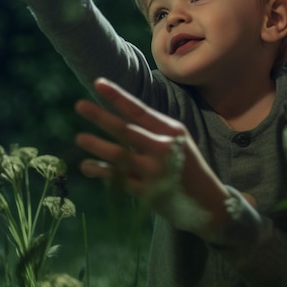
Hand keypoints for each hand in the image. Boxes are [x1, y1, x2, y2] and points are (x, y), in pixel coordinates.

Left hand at [75, 78, 229, 237]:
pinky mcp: (147, 193)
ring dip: (97, 146)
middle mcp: (163, 148)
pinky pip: (118, 180)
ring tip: (80, 138)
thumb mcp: (178, 141)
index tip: (98, 83)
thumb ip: (153, 131)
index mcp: (171, 131)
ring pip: (119, 156)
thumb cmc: (188, 166)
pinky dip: (101, 171)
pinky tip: (87, 166)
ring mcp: (154, 172)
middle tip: (79, 105)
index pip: (139, 110)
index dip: (117, 96)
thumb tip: (120, 117)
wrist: (207, 203)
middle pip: (126, 130)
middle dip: (101, 116)